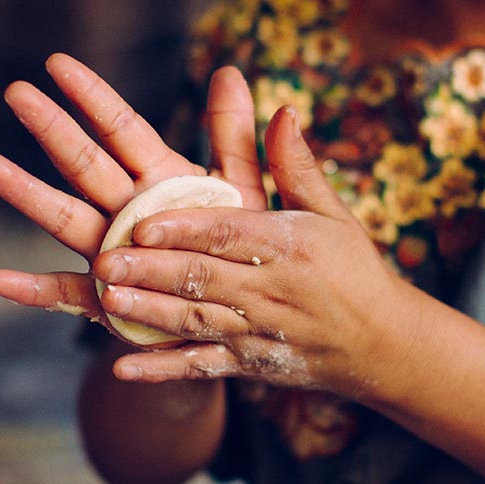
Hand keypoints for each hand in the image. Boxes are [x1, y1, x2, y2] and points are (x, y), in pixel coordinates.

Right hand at [0, 53, 267, 335]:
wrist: (234, 318)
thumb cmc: (237, 252)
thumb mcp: (242, 191)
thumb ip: (233, 137)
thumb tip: (227, 71)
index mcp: (160, 181)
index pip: (122, 130)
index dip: (93, 97)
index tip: (57, 64)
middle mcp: (127, 212)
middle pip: (85, 165)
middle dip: (52, 129)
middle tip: (15, 93)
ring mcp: (111, 253)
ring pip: (65, 219)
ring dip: (28, 194)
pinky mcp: (105, 300)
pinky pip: (64, 295)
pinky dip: (31, 290)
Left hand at [94, 105, 415, 397]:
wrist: (381, 344)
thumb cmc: (353, 270)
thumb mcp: (332, 214)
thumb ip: (297, 167)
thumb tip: (282, 110)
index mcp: (290, 248)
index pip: (228, 234)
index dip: (183, 229)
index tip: (142, 223)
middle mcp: (270, 292)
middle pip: (203, 279)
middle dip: (151, 270)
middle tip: (104, 260)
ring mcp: (257, 333)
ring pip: (196, 322)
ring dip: (149, 313)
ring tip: (107, 299)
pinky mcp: (248, 365)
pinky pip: (201, 368)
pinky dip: (162, 371)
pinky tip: (122, 370)